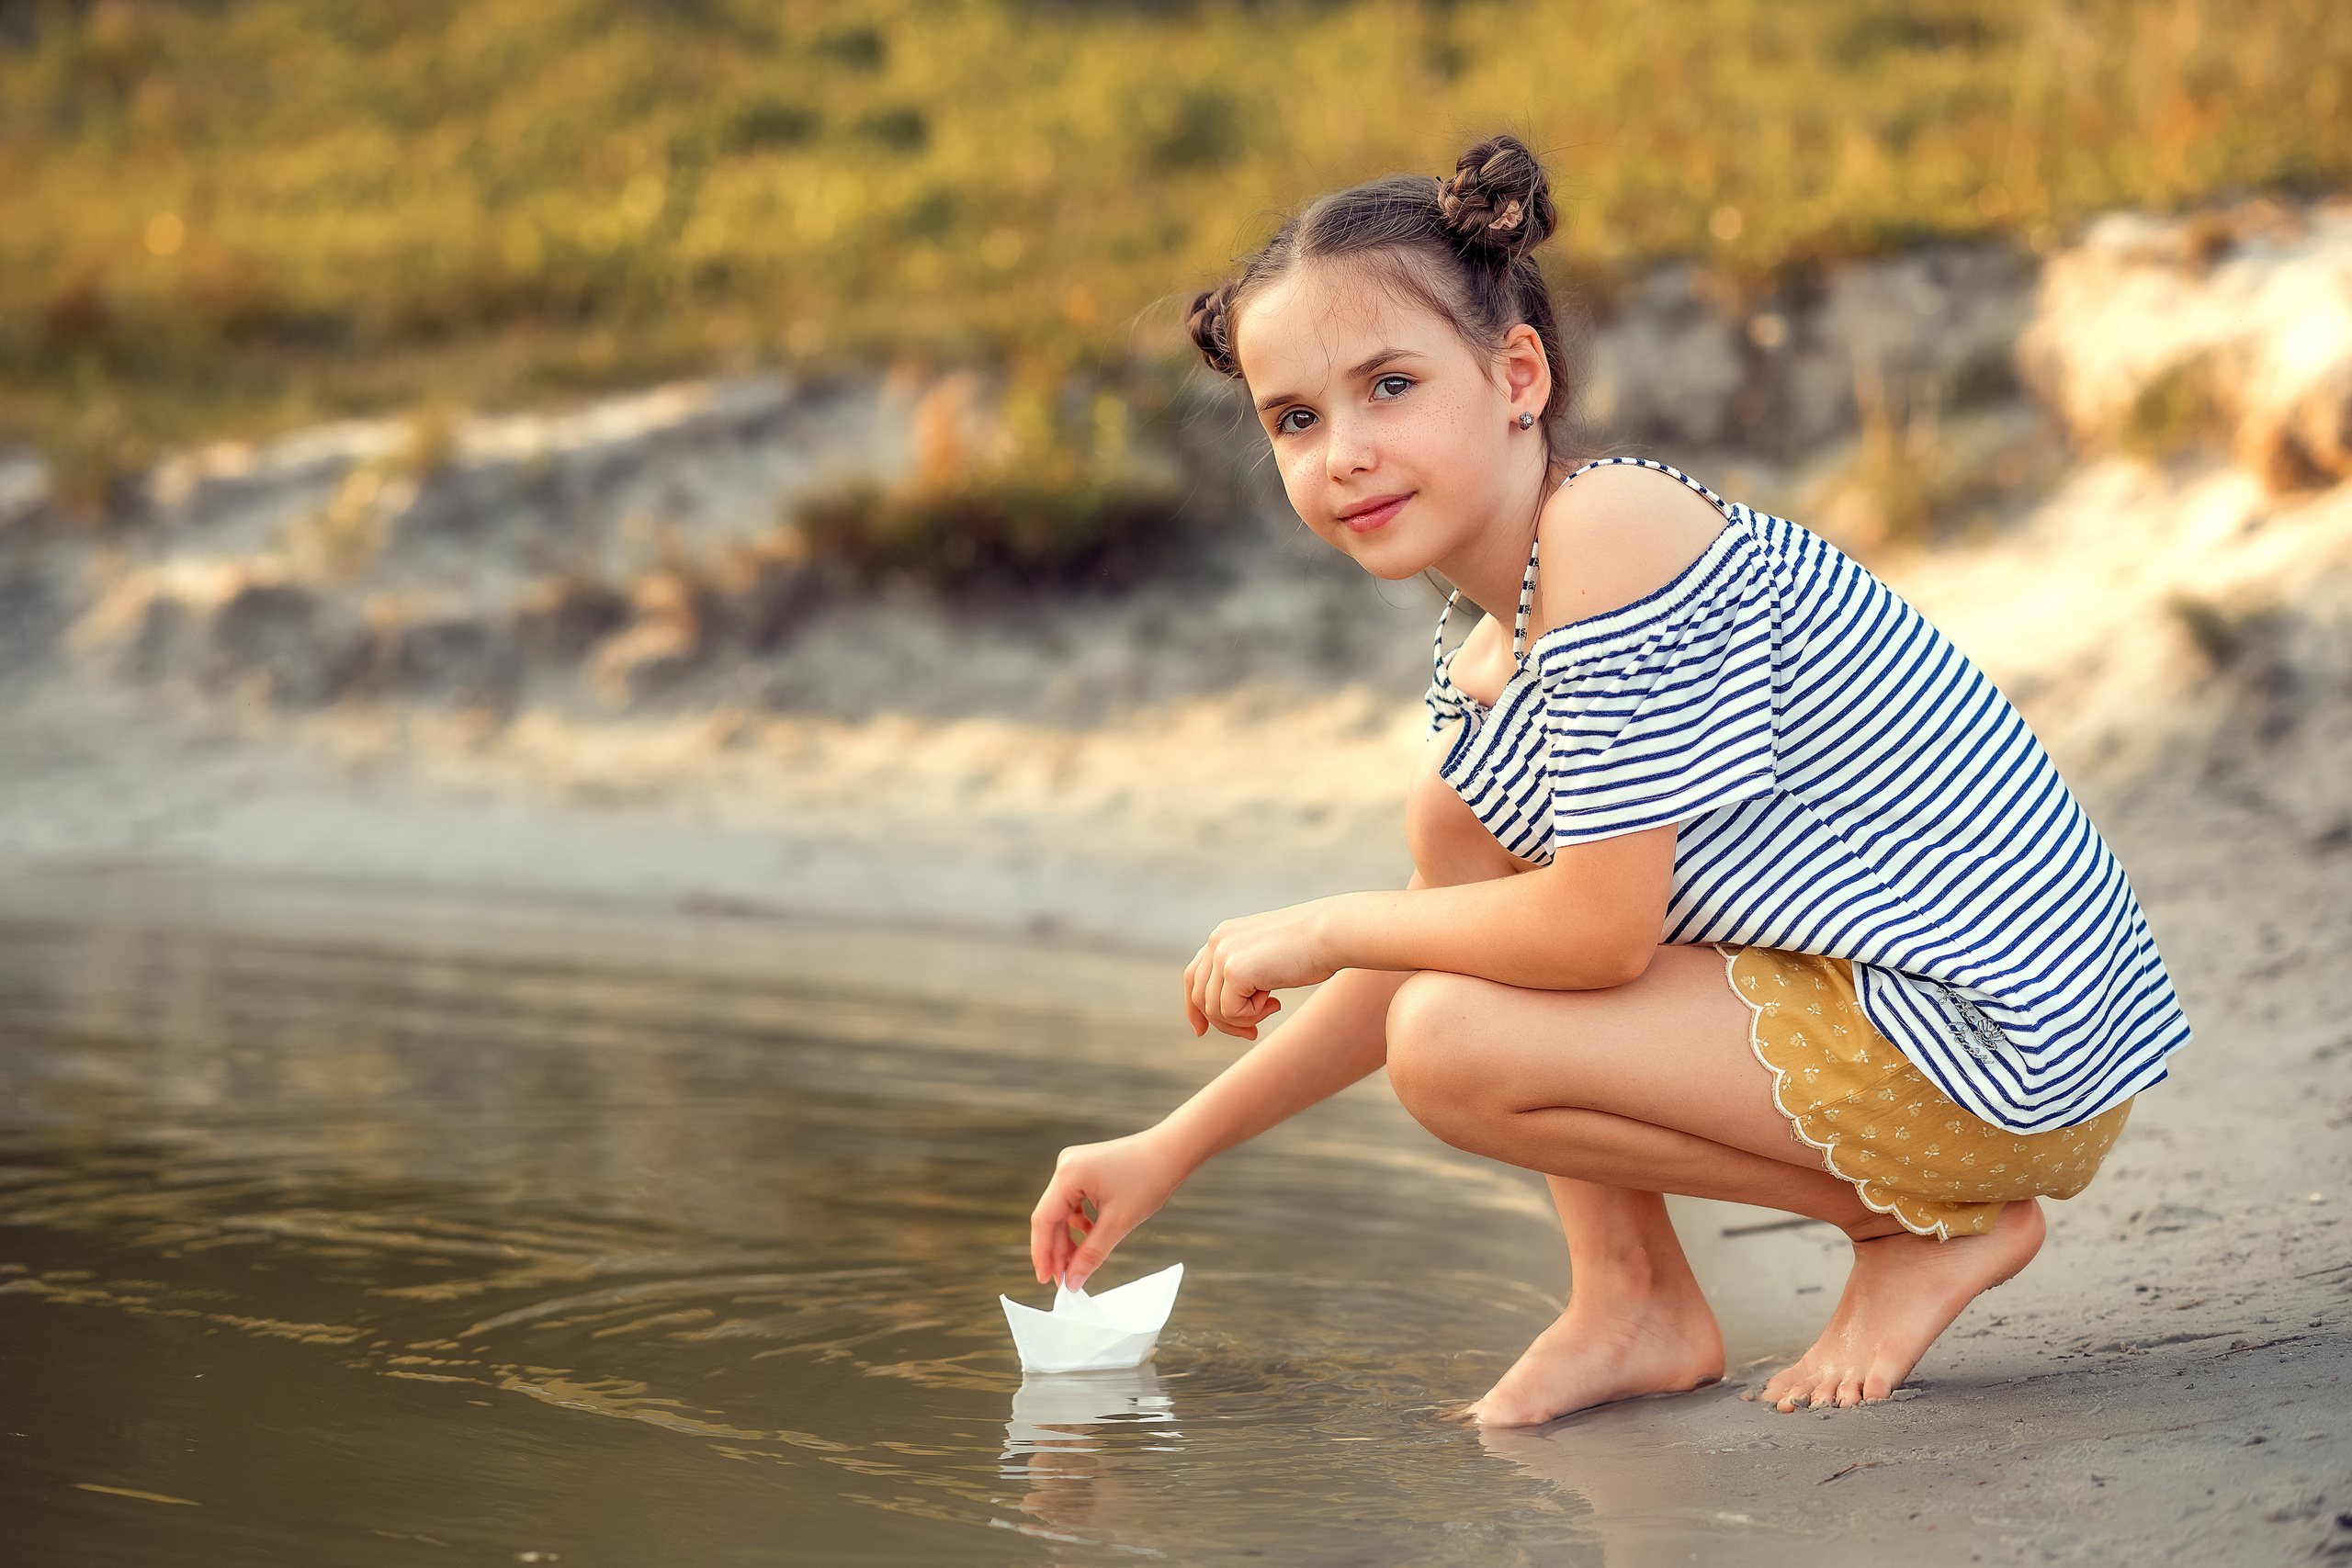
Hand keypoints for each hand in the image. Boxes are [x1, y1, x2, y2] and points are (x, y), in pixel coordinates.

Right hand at [1029, 1130, 1186, 1289]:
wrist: (1170, 1152)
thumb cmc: (1148, 1180)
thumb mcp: (1118, 1223)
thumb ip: (1091, 1254)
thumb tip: (1072, 1282)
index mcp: (1069, 1175)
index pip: (1044, 1220)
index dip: (1042, 1253)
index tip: (1046, 1280)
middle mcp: (1066, 1166)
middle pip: (1051, 1216)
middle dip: (1057, 1249)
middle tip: (1064, 1280)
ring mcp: (1074, 1166)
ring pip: (1062, 1211)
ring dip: (1068, 1238)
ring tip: (1077, 1264)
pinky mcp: (1084, 1169)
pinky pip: (1073, 1202)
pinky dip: (1079, 1223)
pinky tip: (1090, 1236)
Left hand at [1183, 898, 1343, 1039]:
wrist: (1332, 933)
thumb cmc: (1311, 949)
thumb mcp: (1267, 959)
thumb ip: (1243, 976)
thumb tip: (1226, 1011)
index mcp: (1223, 935)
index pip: (1194, 976)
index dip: (1194, 1007)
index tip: (1201, 1031)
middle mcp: (1217, 941)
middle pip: (1199, 997)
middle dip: (1224, 1023)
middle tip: (1253, 1033)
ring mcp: (1223, 954)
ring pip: (1213, 1009)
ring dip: (1244, 1019)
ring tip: (1273, 1006)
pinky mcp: (1234, 970)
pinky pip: (1229, 1012)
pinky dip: (1251, 1016)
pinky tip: (1275, 1001)